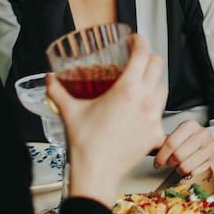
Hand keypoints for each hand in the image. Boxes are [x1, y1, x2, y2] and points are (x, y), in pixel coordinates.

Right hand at [47, 35, 166, 205]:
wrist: (96, 174)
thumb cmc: (85, 144)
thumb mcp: (69, 111)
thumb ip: (57, 91)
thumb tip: (49, 79)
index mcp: (127, 91)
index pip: (142, 55)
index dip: (140, 42)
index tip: (135, 39)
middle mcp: (145, 101)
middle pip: (157, 66)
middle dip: (149, 57)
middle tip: (138, 57)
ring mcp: (153, 118)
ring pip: (163, 88)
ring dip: (154, 80)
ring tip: (141, 81)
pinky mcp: (156, 134)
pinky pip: (161, 112)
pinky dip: (153, 106)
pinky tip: (142, 109)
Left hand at [154, 120, 213, 176]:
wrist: (209, 150)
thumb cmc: (189, 145)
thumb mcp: (176, 138)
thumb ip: (162, 141)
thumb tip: (145, 144)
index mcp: (191, 125)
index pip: (171, 142)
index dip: (161, 156)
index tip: (157, 163)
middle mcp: (204, 134)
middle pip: (178, 155)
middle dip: (170, 164)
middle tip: (169, 165)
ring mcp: (212, 148)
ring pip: (187, 166)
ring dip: (180, 171)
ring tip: (180, 168)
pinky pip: (197, 174)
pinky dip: (190, 176)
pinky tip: (190, 171)